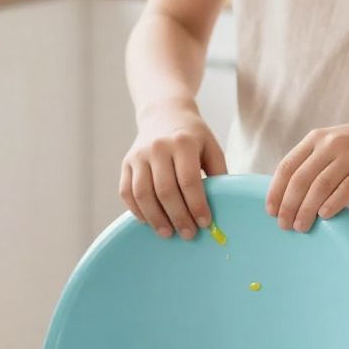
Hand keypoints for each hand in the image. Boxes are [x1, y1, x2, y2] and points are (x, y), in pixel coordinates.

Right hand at [120, 109, 227, 240]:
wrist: (164, 114)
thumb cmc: (192, 136)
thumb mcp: (211, 147)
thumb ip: (218, 173)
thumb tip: (222, 206)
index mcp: (183, 142)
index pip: (189, 181)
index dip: (196, 205)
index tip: (205, 223)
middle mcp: (157, 147)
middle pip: (165, 190)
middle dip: (178, 217)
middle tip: (188, 234)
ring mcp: (138, 155)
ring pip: (143, 194)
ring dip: (155, 218)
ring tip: (168, 233)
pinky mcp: (126, 163)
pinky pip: (127, 192)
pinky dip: (137, 211)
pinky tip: (149, 221)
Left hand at [268, 116, 348, 229]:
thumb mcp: (333, 143)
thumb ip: (313, 162)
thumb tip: (289, 194)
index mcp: (316, 139)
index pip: (287, 167)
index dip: (276, 191)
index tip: (270, 212)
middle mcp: (330, 145)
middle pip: (301, 179)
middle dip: (289, 205)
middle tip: (284, 225)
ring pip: (320, 186)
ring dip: (307, 210)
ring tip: (301, 226)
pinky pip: (346, 189)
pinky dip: (332, 204)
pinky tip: (324, 217)